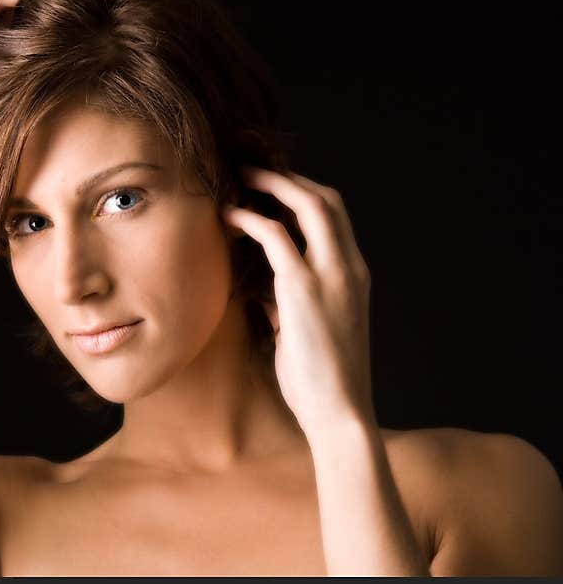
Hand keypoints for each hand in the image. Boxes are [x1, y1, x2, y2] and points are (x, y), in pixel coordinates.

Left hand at [222, 167, 375, 436]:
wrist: (339, 413)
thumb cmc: (321, 381)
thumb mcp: (309, 333)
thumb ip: (293, 305)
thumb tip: (267, 296)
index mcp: (354, 277)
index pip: (336, 218)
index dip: (303, 194)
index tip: (272, 188)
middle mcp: (350, 268)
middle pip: (327, 200)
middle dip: (290, 178)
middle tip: (253, 170)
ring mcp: (332, 275)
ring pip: (309, 206)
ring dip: (272, 185)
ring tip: (239, 178)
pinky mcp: (305, 289)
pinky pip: (276, 237)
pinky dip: (252, 219)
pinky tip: (229, 216)